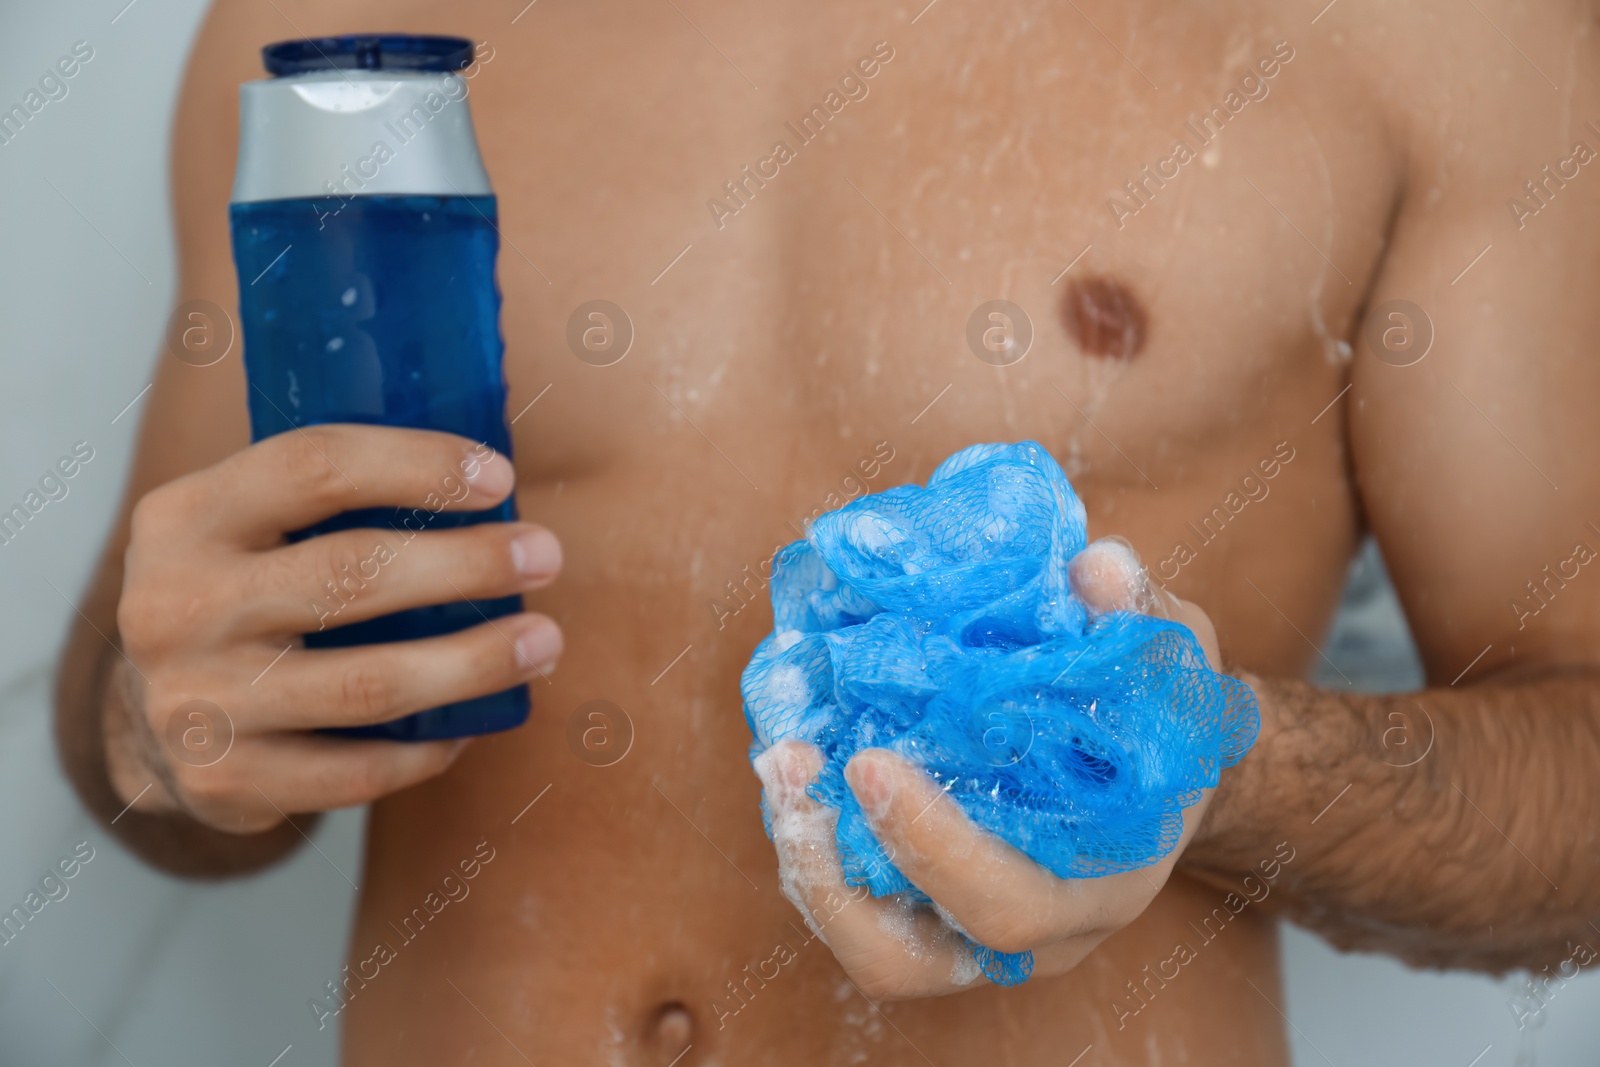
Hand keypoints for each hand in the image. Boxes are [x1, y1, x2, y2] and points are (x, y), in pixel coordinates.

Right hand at [104, 425, 562, 832]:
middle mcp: (173, 607)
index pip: (314, 467)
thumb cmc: (241, 596)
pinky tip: (474, 722)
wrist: (145, 722)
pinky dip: (430, 746)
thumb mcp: (244, 525)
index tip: (499, 478)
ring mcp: (197, 704)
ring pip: (368, 684)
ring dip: (475, 662)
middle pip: (351, 574)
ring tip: (544, 640)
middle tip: (544, 555)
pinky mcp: (227, 783)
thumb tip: (488, 475)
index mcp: (186, 518)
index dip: (417, 466)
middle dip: (467, 563)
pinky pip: (360, 769)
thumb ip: (328, 495)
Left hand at [754, 538, 1220, 999]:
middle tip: (791, 765)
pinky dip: (814, 844)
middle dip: (830, 873)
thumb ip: (1136, 617)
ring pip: (862, 943)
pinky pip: (855, 903)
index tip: (871, 761)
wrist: (1157, 768)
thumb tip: (1092, 568)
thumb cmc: (1162, 715)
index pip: (1007, 905)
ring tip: (780, 757)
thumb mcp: (1170, 658)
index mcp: (1102, 885)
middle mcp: (1031, 933)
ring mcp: (969, 931)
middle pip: (902, 960)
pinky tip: (797, 762)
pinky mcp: (925, 907)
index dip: (932, 847)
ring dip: (804, 858)